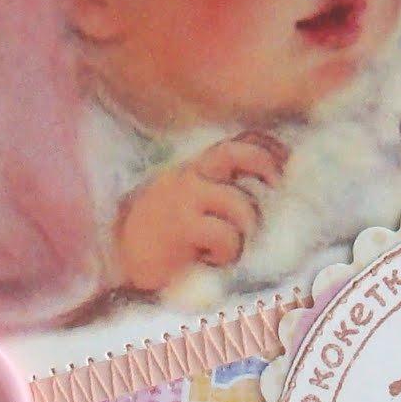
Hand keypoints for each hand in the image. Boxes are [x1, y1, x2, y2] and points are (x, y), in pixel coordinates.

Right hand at [113, 133, 287, 294]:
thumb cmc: (159, 235)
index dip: (267, 147)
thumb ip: (216, 191)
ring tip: (234, 244)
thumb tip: (269, 195)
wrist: (113, 258)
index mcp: (194, 169)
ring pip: (238, 202)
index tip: (287, 161)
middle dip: (264, 165)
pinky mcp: (181, 229)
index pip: (235, 142)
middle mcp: (189, 177)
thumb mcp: (186, 202)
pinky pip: (223, 235)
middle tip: (277, 188)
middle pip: (235, 153)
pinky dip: (228, 250)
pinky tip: (213, 260)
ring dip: (246, 225)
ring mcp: (184, 201)